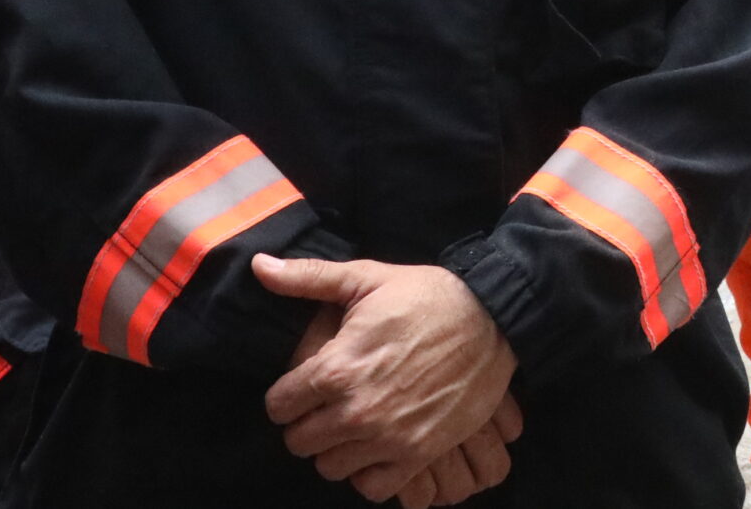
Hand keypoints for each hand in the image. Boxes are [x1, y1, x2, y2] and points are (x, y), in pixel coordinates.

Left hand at [254, 256, 518, 491]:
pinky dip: (369, 472)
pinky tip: (376, 446)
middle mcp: (357, 411)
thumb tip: (258, 265)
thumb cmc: (426, 296)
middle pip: (299, 443)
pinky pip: (372, 487)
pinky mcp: (419, 453)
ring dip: (335, 448)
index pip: (278, 406)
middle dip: (306, 423)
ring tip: (352, 424)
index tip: (304, 386)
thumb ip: (308, 278)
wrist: (492, 318)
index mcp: (337, 368)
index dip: (286, 395)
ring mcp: (388, 437)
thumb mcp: (366, 279)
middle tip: (327, 405)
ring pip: (330, 467)